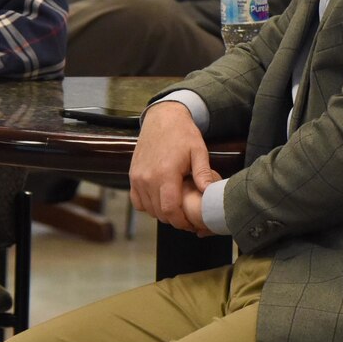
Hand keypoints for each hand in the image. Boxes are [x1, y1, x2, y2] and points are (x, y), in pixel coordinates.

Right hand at [129, 101, 217, 232]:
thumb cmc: (182, 134)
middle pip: (159, 213)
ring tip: (176, 209)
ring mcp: (137, 177)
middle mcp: (147, 178)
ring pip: (148, 209)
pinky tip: (161, 200)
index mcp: (165, 173)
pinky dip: (148, 205)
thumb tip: (210, 193)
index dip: (181, 222)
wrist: (163, 118)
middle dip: (174, 220)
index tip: (191, 223)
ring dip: (161, 213)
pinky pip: (137, 201)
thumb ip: (203, 174)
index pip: (170, 210)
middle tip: (187, 218)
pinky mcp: (132, 175)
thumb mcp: (198, 151)